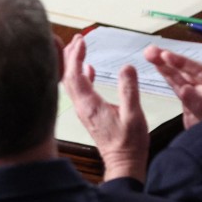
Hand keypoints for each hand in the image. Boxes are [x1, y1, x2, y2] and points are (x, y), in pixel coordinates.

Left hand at [62, 35, 148, 181]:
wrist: (123, 163)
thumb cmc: (129, 143)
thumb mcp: (134, 115)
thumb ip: (129, 90)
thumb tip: (126, 67)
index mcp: (89, 104)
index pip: (75, 74)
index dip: (76, 55)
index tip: (82, 40)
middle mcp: (81, 106)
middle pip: (67, 75)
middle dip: (70, 55)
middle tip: (78, 38)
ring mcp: (83, 110)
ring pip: (71, 82)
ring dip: (73, 64)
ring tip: (80, 48)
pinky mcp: (88, 113)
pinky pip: (79, 90)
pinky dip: (82, 76)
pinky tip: (90, 69)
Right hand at [143, 45, 201, 127]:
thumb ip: (199, 105)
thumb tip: (185, 88)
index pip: (200, 71)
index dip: (182, 62)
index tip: (166, 56)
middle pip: (188, 69)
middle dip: (169, 59)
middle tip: (150, 51)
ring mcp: (200, 92)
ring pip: (180, 75)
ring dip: (164, 64)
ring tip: (148, 54)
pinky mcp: (191, 98)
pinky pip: (177, 83)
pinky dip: (167, 75)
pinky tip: (157, 66)